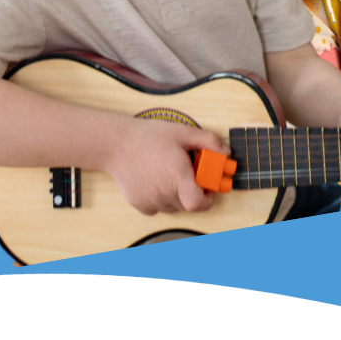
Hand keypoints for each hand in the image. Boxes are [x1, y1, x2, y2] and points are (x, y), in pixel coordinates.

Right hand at [105, 118, 228, 215]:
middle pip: (188, 204)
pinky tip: (154, 179)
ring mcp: (150, 201)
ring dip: (177, 194)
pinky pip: (157, 207)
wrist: (115, 143)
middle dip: (193, 191)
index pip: (199, 203)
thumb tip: (225, 153)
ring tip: (168, 173)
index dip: (208, 198)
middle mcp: (164, 193)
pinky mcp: (139, 204)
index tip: (208, 186)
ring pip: (173, 206)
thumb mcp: (181, 132)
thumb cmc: (148, 136)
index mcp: (176, 176)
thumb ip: (207, 141)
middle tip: (188, 173)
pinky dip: (160, 198)